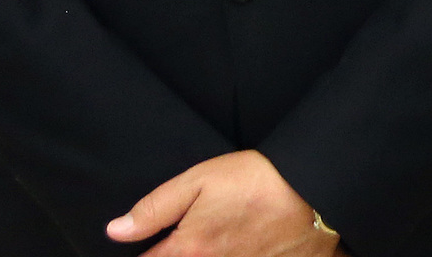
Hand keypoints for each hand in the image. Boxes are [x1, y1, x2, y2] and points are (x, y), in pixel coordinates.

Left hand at [105, 150, 332, 254]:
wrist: (315, 190)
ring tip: (220, 236)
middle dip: (178, 254)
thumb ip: (155, 208)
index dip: (145, 254)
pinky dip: (235, 256)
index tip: (148, 246)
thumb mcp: (199, 181)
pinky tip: (240, 245)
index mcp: (190, 250)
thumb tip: (116, 231)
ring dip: (207, 254)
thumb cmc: (257, 180)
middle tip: (194, 235)